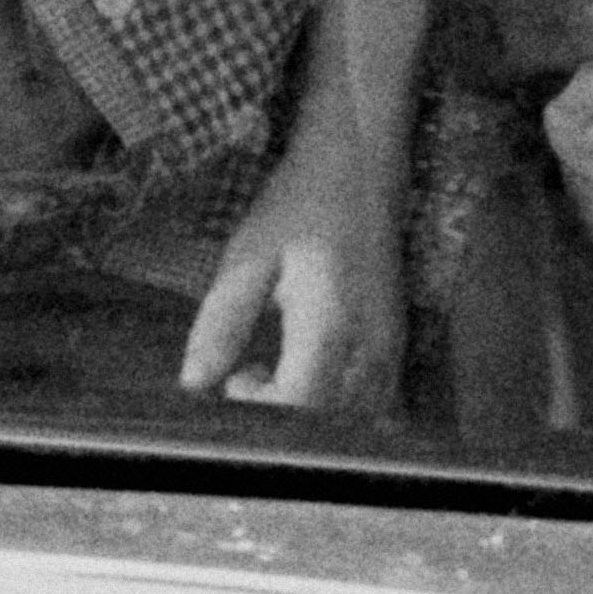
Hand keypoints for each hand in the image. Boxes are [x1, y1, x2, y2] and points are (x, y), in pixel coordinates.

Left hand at [179, 132, 406, 410]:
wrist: (359, 169)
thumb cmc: (299, 207)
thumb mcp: (247, 256)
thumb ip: (221, 323)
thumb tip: (194, 383)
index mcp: (330, 320)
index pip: (297, 402)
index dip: (258, 408)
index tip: (235, 378)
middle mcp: (370, 344)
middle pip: (327, 424)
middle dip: (280, 414)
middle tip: (247, 373)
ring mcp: (391, 349)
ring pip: (354, 421)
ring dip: (310, 415)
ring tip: (276, 371)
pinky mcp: (398, 347)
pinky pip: (374, 405)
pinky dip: (339, 408)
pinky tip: (309, 373)